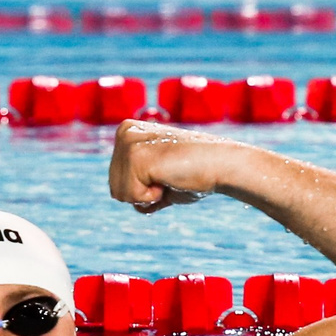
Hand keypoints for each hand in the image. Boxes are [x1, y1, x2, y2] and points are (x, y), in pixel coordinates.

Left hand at [108, 120, 238, 212]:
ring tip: (169, 176)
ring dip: (147, 195)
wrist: (221, 165)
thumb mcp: (161, 180)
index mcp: (128, 133)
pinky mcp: (135, 155)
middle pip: (114, 189)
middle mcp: (125, 132)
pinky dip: (152, 197)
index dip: (143, 190)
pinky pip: (130, 196)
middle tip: (169, 176)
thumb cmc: (196, 174)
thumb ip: (143, 187)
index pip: (116, 182)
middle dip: (143, 193)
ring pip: (119, 194)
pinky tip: (168, 178)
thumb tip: (131, 203)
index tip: (166, 174)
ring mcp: (128, 142)